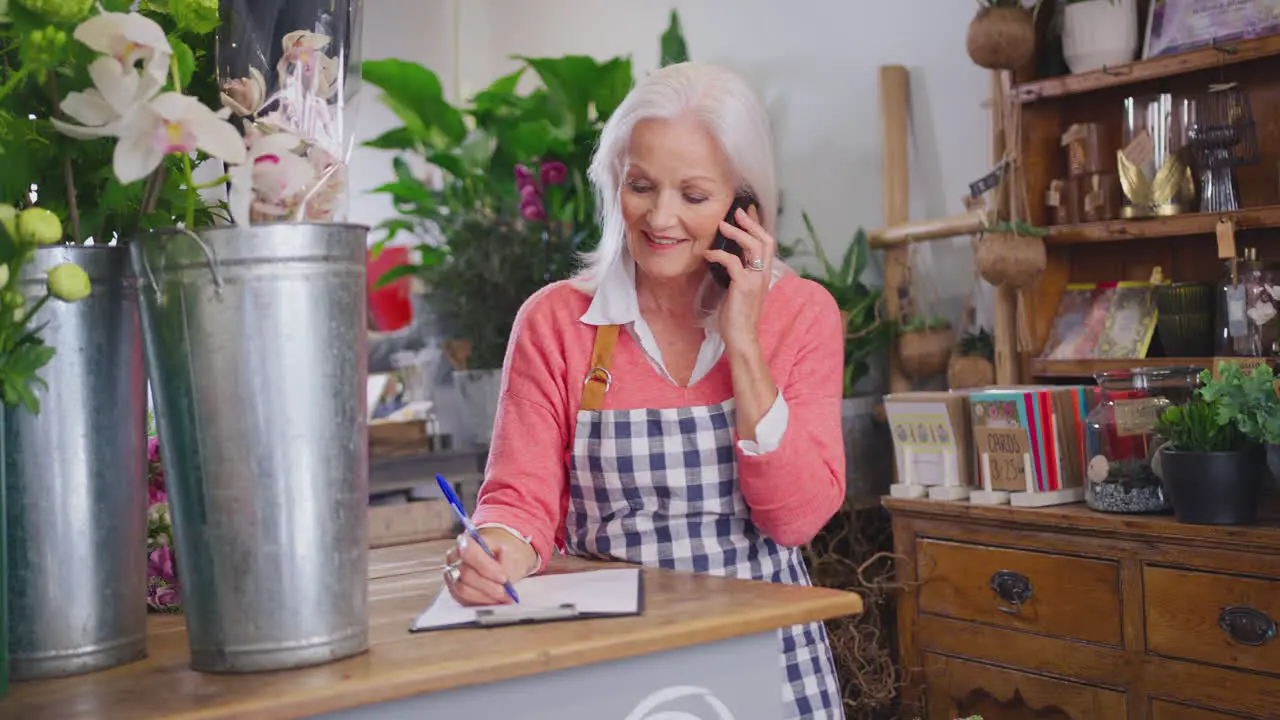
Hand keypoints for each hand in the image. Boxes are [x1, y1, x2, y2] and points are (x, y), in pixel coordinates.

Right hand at [442, 527, 536, 605]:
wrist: (500, 556)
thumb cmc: (503, 551)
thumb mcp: (512, 551)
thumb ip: (508, 561)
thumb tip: (504, 572)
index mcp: (466, 541)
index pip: (469, 552)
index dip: (486, 567)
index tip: (503, 577)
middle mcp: (454, 558)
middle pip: (466, 575)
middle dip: (489, 587)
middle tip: (507, 593)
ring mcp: (452, 574)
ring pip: (464, 590)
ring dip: (486, 597)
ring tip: (503, 598)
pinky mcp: (454, 590)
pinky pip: (464, 600)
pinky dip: (481, 602)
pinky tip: (495, 600)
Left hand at [703, 206, 773, 351]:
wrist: (742, 337)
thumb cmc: (738, 317)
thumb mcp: (742, 291)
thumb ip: (740, 275)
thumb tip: (727, 261)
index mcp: (764, 275)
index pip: (767, 245)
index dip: (758, 227)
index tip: (747, 214)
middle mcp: (763, 275)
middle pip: (765, 240)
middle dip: (751, 223)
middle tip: (737, 211)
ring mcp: (755, 280)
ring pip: (753, 246)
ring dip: (737, 233)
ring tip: (723, 226)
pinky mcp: (743, 286)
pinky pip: (732, 262)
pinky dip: (719, 255)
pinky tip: (708, 254)